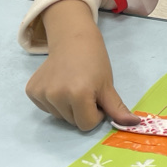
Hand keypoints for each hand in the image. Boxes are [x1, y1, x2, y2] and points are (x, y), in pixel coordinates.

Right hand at [25, 0, 138, 130]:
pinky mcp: (31, 91)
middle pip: (73, 122)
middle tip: (86, 90)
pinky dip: (55, 102)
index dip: (96, 114)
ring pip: (59, 116)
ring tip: (73, 86)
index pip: (87, 125)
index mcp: (78, 95)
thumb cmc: (95, 63)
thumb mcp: (108, 86)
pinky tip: (60, 85)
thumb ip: (117, 109)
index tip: (97, 98)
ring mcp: (41, 94)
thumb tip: (135, 124)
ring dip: (69, 107)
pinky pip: (46, 108)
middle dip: (83, 110)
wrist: (73, 41)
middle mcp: (56, 96)